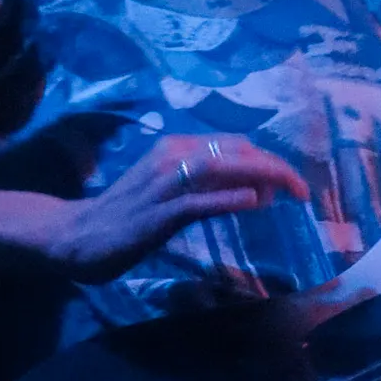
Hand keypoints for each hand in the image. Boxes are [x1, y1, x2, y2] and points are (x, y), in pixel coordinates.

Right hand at [52, 134, 309, 282]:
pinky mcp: (156, 214)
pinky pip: (197, 202)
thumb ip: (212, 189)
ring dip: (262, 176)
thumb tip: (258, 192)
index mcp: (177, 148)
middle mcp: (173, 157)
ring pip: (221, 168)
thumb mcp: (174, 194)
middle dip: (276, 167)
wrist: (77, 235)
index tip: (293, 183)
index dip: (270, 160)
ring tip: (291, 191)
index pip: (236, 145)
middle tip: (303, 192)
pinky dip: (227, 199)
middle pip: (236, 151)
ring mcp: (163, 184)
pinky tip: (253, 202)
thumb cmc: (127, 216)